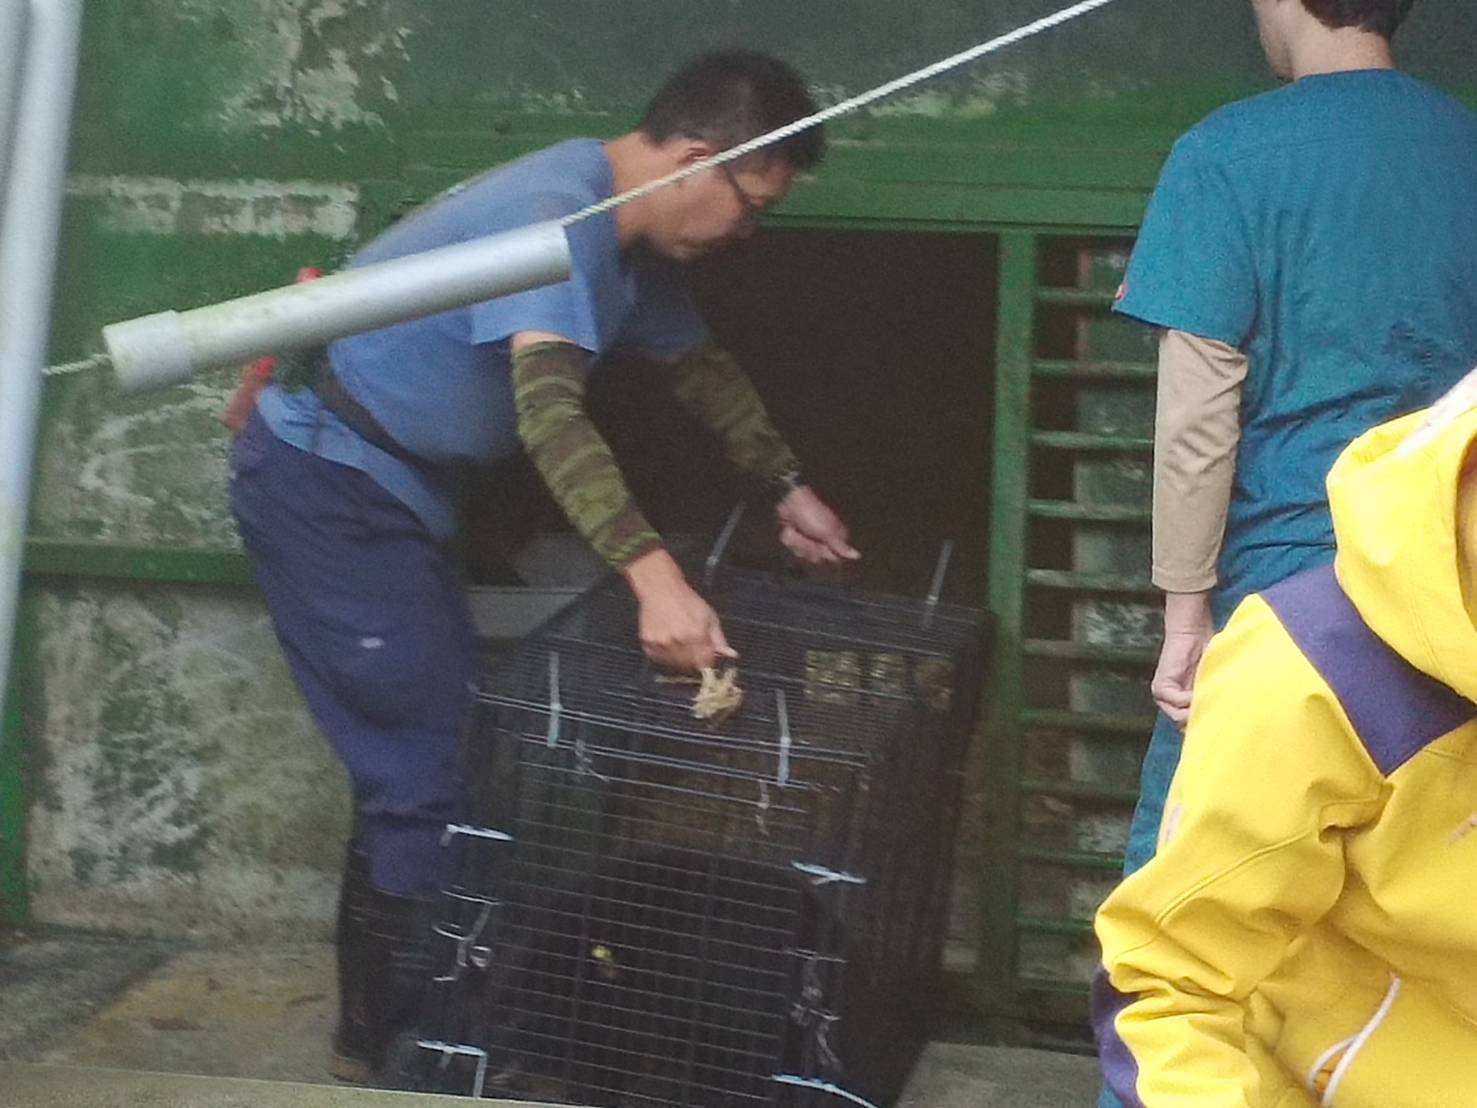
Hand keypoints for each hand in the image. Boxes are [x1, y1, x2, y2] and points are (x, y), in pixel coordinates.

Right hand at [623, 548, 736, 672]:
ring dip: (679, 659)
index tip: (705, 656)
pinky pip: (659, 659)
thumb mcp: (709, 616)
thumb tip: (731, 655)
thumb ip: (719, 639)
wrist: (661, 589)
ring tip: (678, 641)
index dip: (706, 661)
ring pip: (674, 664)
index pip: (705, 663)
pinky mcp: (648, 644)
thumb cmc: (688, 601)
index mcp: (697, 635)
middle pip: (689, 666)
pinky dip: (664, 655)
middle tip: (691, 646)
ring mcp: (662, 644)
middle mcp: (679, 642)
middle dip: (693, 660)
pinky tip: (667, 642)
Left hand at [775, 486, 860, 564]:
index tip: (821, 543)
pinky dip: (791, 539)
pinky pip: (794, 547)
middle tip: (807, 534)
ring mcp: (810, 540)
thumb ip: (841, 547)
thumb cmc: (811, 513)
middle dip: (809, 547)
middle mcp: (823, 540)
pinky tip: (792, 530)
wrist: (790, 503)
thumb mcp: (828, 532)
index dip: (825, 553)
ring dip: (798, 542)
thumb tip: (856, 555)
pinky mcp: (798, 538)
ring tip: (798, 530)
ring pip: (804, 553)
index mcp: (835, 537)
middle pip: (818, 558)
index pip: (833, 558)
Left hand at [1152, 591, 1213, 727]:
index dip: (1209, 728)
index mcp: (1184, 705)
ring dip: (1199, 710)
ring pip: (1182, 719)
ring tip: (1212, 699)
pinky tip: (1201, 688)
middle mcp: (1171, 705)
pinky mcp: (1160, 689)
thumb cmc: (1210, 653)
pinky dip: (1192, 699)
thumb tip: (1233, 724)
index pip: (1194, 729)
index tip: (1226, 724)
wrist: (1193, 630)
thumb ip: (1215, 700)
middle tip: (1221, 716)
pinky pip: (1179, 703)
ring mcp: (1163, 698)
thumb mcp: (1215, 683)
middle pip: (1186, 728)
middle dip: (1204, 722)